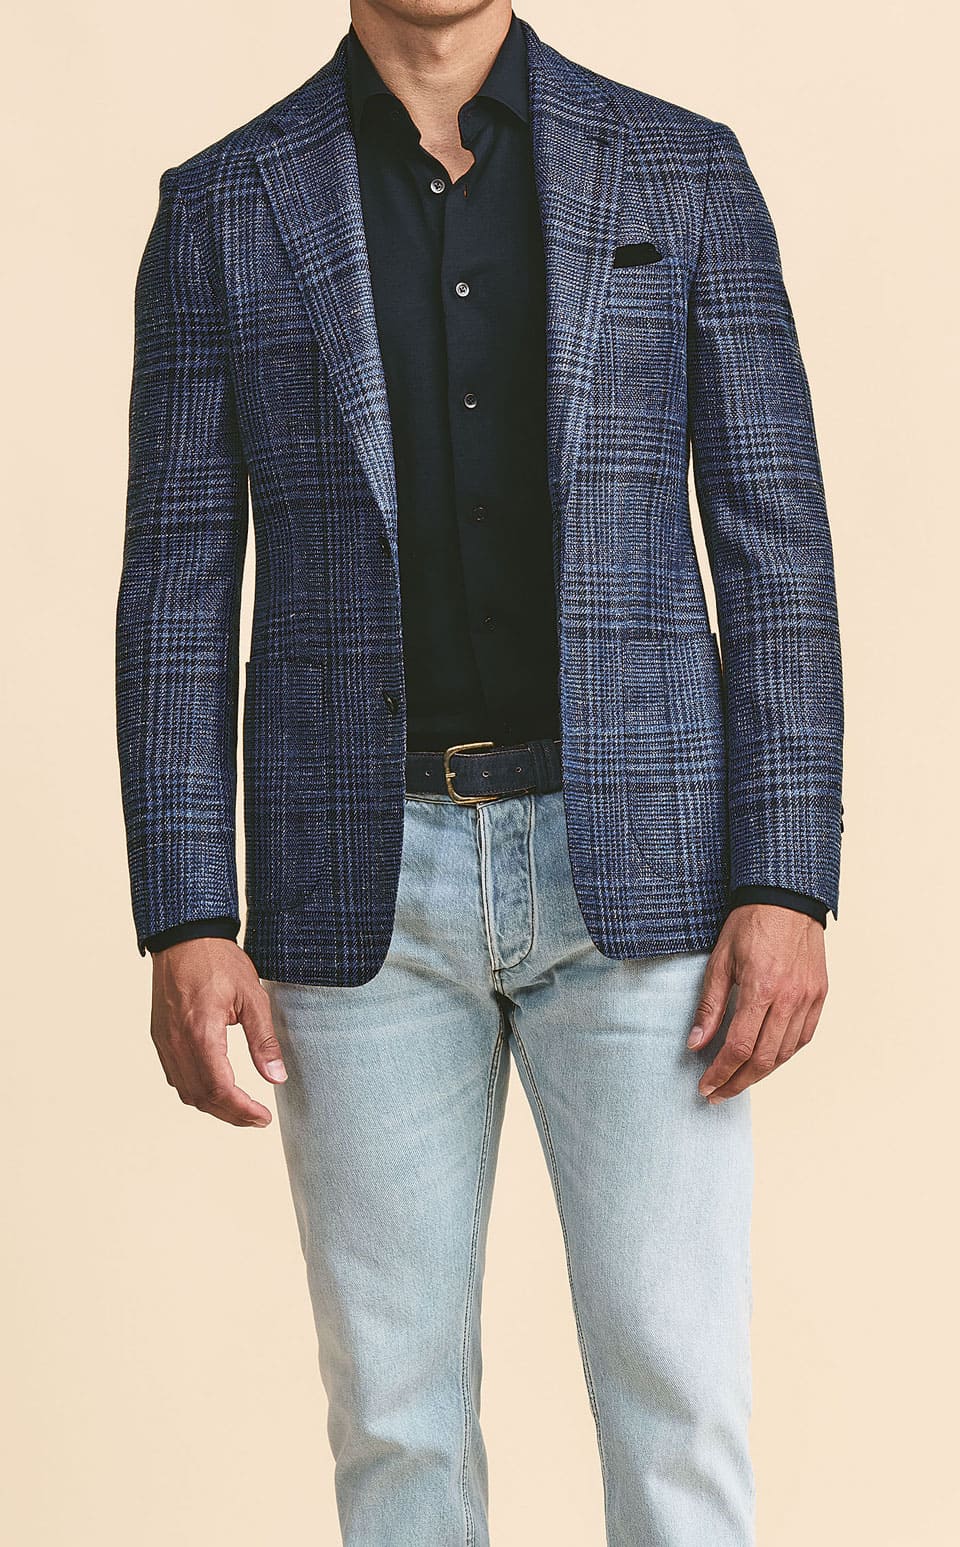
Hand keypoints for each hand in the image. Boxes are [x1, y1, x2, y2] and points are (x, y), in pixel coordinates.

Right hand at [150, 938, 285, 1126]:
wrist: (184, 939)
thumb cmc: (219, 961)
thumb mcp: (253, 997)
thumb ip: (264, 1040)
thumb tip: (276, 1078)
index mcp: (201, 1033)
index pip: (220, 1089)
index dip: (242, 1111)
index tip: (263, 1118)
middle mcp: (177, 1043)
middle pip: (201, 1097)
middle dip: (231, 1115)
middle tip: (257, 1119)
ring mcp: (165, 1042)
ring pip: (186, 1091)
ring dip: (213, 1106)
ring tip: (241, 1107)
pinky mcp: (160, 1038)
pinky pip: (175, 1077)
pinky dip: (196, 1090)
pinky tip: (217, 1087)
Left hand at [687, 904, 827, 1101]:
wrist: (787, 898)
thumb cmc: (750, 924)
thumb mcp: (720, 960)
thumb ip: (710, 1005)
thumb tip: (696, 1043)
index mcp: (761, 988)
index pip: (739, 1047)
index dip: (720, 1073)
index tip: (705, 1087)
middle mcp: (790, 998)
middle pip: (764, 1059)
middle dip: (738, 1082)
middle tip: (717, 1094)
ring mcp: (809, 998)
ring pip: (785, 1053)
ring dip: (761, 1074)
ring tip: (738, 1080)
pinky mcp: (820, 995)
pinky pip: (803, 1038)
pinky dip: (784, 1055)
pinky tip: (767, 1060)